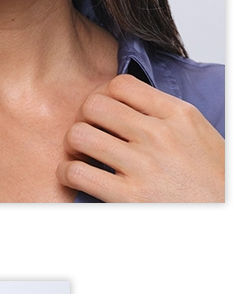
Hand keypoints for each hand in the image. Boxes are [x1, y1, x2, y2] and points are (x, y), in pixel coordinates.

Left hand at [57, 73, 223, 202]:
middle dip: (84, 119)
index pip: (121, 84)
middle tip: (90, 134)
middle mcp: (159, 135)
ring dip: (73, 146)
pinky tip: (78, 177)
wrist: (226, 209)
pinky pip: (75, 172)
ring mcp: (143, 165)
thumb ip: (163, 116)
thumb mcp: (196, 133)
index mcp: (178, 115)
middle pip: (93, 105)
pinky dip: (67, 173)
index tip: (104, 113)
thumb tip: (127, 104)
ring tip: (82, 155)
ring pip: (78, 135)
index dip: (103, 96)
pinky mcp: (128, 196)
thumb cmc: (211, 179)